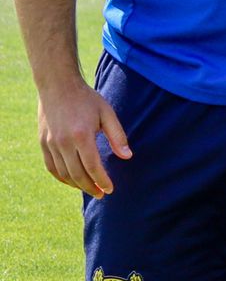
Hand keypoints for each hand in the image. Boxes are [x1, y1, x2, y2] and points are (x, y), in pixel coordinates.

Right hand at [38, 78, 128, 197]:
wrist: (58, 86)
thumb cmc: (87, 99)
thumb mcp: (107, 113)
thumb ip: (118, 136)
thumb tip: (127, 157)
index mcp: (81, 135)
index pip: (92, 167)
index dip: (102, 181)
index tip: (111, 189)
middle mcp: (63, 142)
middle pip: (77, 174)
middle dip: (91, 187)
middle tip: (102, 194)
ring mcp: (50, 144)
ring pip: (63, 173)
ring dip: (77, 185)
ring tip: (91, 189)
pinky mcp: (43, 143)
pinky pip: (51, 167)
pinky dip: (62, 178)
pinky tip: (73, 181)